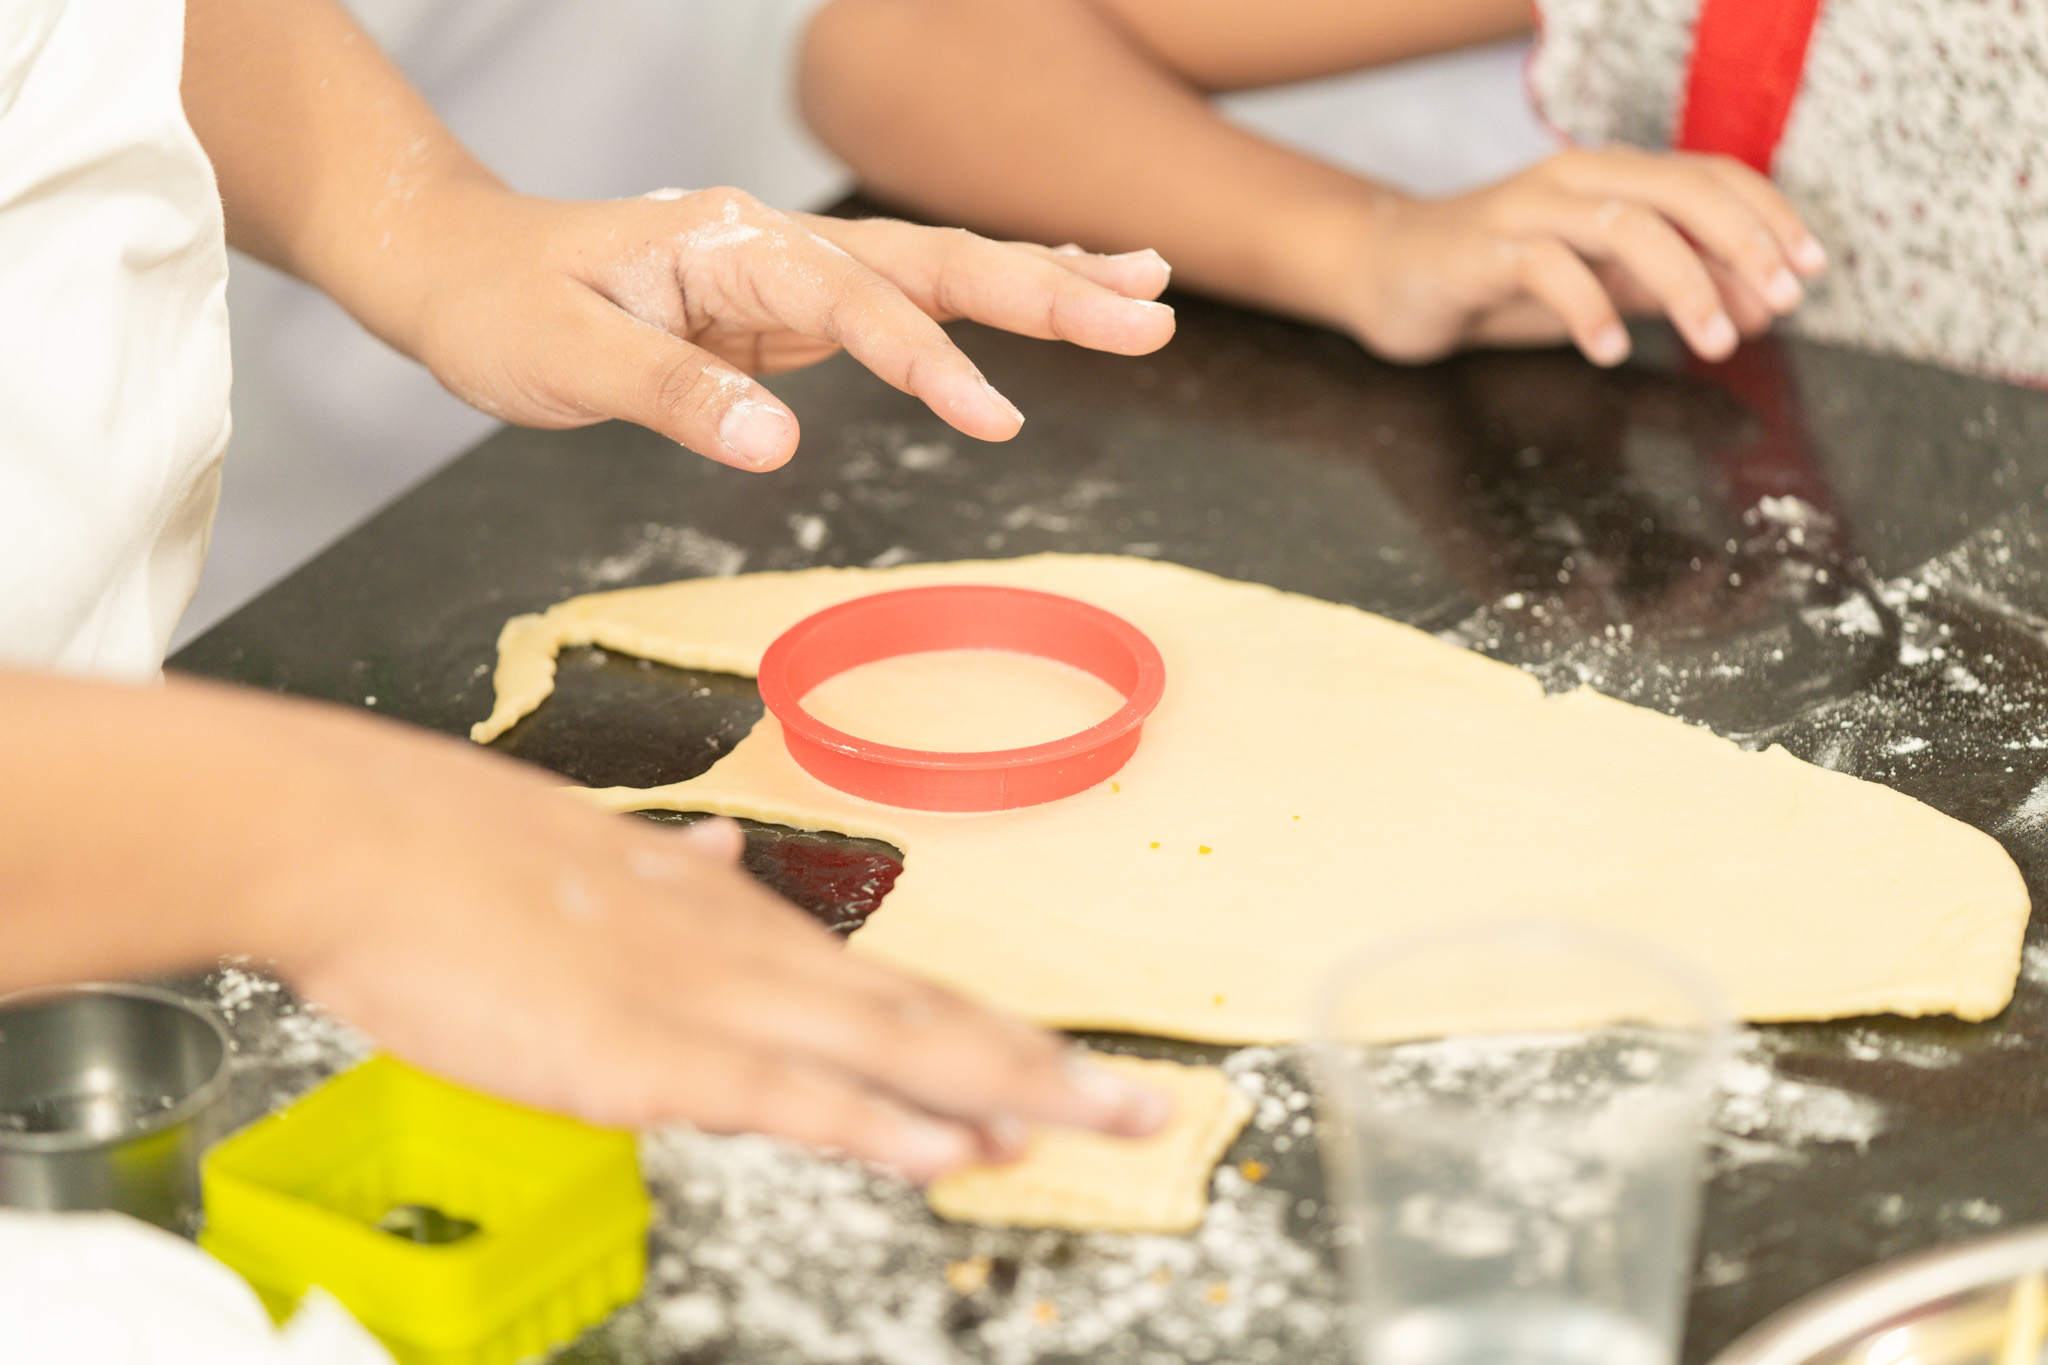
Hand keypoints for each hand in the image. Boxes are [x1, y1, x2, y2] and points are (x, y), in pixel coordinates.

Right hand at [252, 698, 1168, 1179]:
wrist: (362, 839)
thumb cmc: (459, 855)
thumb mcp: (593, 857)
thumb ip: (672, 875)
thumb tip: (722, 858)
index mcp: (734, 921)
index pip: (891, 992)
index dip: (987, 1039)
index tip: (1060, 1072)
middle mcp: (751, 956)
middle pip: (929, 1020)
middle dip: (1046, 1069)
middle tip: (1145, 1108)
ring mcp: (710, 1002)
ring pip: (895, 1052)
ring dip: (1009, 1092)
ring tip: (1104, 1121)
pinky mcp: (651, 1054)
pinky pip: (793, 1098)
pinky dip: (881, 1125)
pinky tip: (951, 1150)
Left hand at [382, 181, 1175, 471]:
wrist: (458, 266)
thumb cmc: (499, 307)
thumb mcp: (561, 359)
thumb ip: (669, 395)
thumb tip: (777, 443)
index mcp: (730, 243)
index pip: (856, 300)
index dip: (928, 358)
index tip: (995, 419)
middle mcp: (779, 244)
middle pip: (934, 260)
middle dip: (1044, 289)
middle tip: (1148, 316)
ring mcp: (794, 273)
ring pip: (939, 269)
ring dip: (1042, 282)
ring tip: (1146, 294)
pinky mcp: (795, 308)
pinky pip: (910, 305)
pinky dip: (987, 306)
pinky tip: (1049, 304)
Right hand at [1339, 146, 1827, 366]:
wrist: (1390, 276)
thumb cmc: (1498, 282)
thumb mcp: (1601, 288)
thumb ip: (1671, 291)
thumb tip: (1758, 305)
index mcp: (1614, 178)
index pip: (1712, 176)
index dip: (1769, 216)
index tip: (1810, 270)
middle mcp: (1578, 178)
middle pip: (1682, 189)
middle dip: (1744, 243)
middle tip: (1781, 302)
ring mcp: (1528, 209)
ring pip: (1626, 223)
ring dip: (1684, 282)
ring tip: (1714, 341)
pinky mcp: (1482, 249)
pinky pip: (1547, 267)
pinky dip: (1589, 309)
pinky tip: (1610, 351)